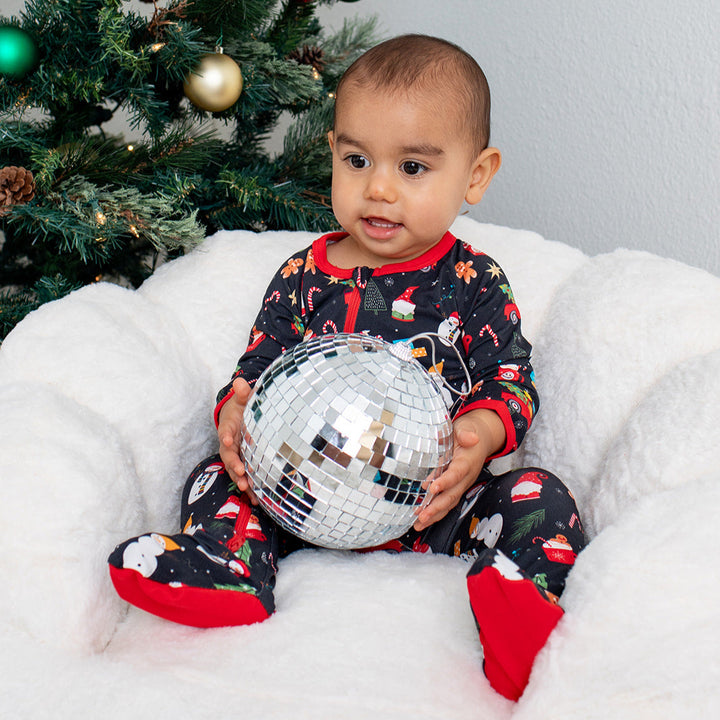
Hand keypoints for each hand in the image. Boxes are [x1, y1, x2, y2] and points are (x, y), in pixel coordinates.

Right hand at [217, 377, 258, 503]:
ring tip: (248, 490)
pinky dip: (250, 489)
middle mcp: (229, 445)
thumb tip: (240, 381)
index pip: (225, 432)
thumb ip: (242, 393)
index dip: (227, 437)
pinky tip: (257, 500)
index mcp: (229, 428)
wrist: (238, 418)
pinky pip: (244, 477)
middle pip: (228, 456)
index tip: (229, 440)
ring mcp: (235, 456)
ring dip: (240, 480)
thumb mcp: (242, 399)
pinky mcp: (243, 464)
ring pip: (235, 470)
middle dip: (233, 465)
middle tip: (240, 472)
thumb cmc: (242, 408)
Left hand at [413, 409, 504, 531]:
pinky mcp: (456, 488)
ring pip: (449, 503)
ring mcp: (461, 484)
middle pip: (452, 494)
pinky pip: (446, 503)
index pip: (456, 473)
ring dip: (434, 515)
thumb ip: (465, 433)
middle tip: (422, 515)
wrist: (480, 438)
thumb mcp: (465, 427)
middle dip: (437, 507)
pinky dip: (435, 513)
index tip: (433, 488)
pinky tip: (422, 520)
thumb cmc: (468, 432)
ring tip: (419, 523)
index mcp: (467, 461)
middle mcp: (465, 477)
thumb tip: (469, 437)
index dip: (446, 482)